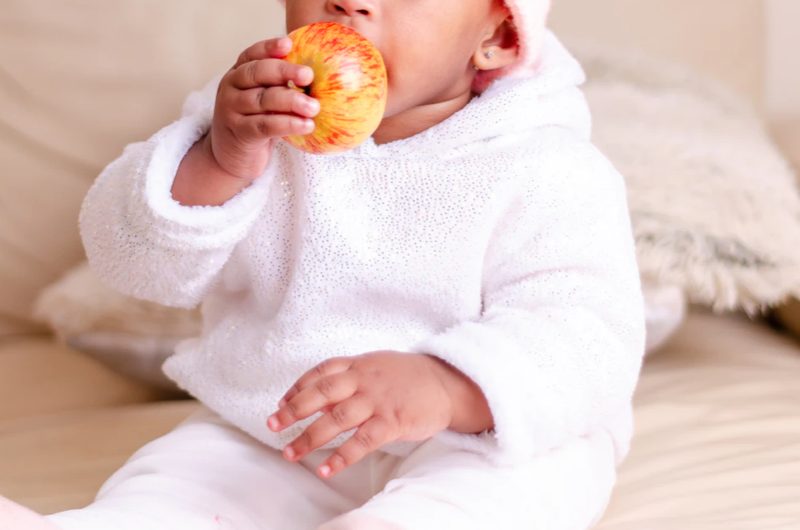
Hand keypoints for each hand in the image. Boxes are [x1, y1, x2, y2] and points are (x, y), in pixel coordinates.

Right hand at [210, 36, 320, 178]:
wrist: (232, 158)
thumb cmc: (255, 124)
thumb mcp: (264, 102)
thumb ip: (279, 86)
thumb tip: (317, 76)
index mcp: (237, 74)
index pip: (251, 55)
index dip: (269, 47)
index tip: (289, 44)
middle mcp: (230, 88)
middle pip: (257, 73)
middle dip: (284, 71)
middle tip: (309, 75)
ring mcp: (232, 110)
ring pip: (263, 99)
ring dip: (292, 102)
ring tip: (315, 107)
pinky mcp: (240, 132)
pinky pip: (266, 125)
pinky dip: (288, 124)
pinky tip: (307, 125)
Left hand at [266, 351, 455, 478]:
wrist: (447, 383)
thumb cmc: (408, 377)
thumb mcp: (376, 367)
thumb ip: (348, 379)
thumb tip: (317, 399)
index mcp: (359, 364)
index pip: (320, 373)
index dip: (297, 388)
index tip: (280, 403)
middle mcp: (364, 379)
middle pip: (321, 394)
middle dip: (293, 411)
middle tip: (272, 426)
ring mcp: (378, 400)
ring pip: (336, 419)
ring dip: (310, 438)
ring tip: (290, 454)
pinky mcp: (393, 421)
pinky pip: (362, 441)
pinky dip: (341, 456)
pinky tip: (326, 469)